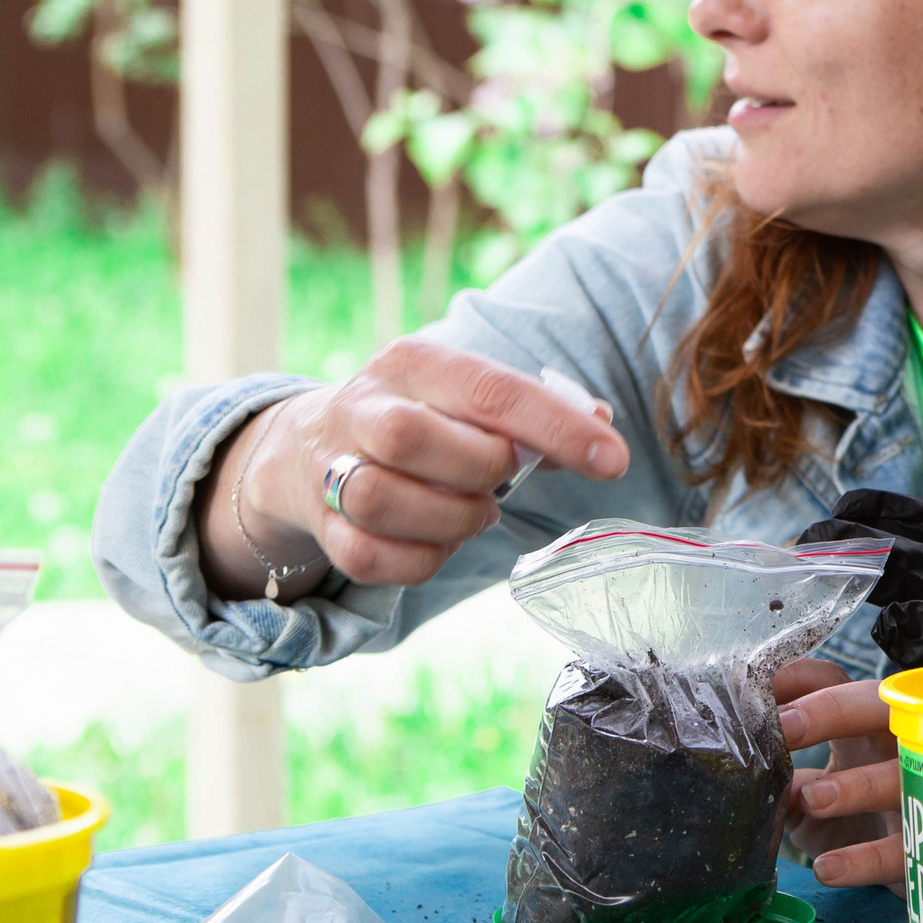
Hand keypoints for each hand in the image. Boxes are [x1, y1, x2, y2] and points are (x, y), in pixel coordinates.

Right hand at [201, 336, 628, 599]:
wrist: (310, 446)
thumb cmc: (424, 420)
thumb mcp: (470, 397)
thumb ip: (537, 410)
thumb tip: (602, 421)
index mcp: (413, 362)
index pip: (489, 389)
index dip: (556, 428)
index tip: (611, 459)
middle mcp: (362, 406)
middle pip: (408, 436)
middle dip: (479, 469)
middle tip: (500, 481)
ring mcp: (330, 467)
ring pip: (379, 499)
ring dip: (449, 519)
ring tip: (473, 512)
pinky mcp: (322, 526)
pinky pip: (369, 558)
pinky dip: (421, 560)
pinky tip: (438, 540)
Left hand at [773, 658, 902, 890]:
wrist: (906, 868)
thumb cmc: (853, 817)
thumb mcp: (811, 792)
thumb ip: (783, 782)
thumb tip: (748, 780)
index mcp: (860, 724)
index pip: (832, 682)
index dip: (795, 681)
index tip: (753, 693)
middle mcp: (894, 744)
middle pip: (878, 707)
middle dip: (833, 710)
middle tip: (784, 727)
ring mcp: (917, 791)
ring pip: (900, 775)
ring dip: (858, 784)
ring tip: (813, 799)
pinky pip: (901, 849)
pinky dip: (865, 859)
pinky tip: (827, 868)